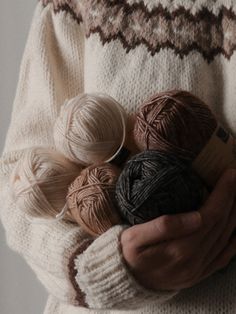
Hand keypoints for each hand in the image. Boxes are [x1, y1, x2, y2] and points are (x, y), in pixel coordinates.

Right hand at [120, 169, 235, 290]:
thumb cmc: (128, 254)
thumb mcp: (135, 237)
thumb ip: (164, 227)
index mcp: (179, 249)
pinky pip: (224, 256)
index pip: (209, 217)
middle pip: (220, 225)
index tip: (229, 174)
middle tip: (235, 179)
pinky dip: (234, 240)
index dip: (222, 195)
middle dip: (231, 200)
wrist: (127, 282)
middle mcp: (195, 261)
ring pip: (225, 238)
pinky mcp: (200, 275)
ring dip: (234, 215)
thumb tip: (197, 217)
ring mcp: (199, 270)